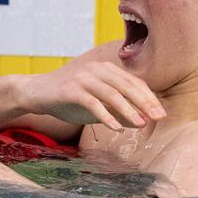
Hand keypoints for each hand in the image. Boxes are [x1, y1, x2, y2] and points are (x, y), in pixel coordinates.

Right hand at [16, 61, 165, 130]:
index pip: (134, 82)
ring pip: (111, 94)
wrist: (36, 93)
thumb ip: (117, 110)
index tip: (161, 113)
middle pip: (127, 86)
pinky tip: (116, 128)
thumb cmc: (69, 99)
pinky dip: (105, 116)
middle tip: (158, 118)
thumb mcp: (97, 105)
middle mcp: (97, 69)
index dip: (149, 97)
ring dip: (128, 110)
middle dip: (145, 102)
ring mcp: (83, 78)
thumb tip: (141, 122)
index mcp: (106, 69)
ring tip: (141, 124)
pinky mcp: (71, 89)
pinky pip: (92, 103)